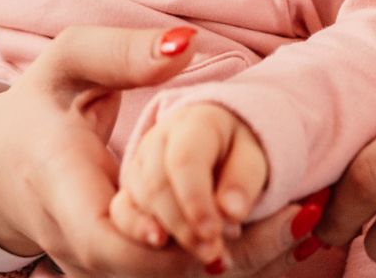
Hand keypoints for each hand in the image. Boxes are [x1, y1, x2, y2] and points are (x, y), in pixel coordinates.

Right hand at [0, 24, 318, 277]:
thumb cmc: (36, 112)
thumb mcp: (64, 65)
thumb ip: (119, 52)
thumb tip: (184, 45)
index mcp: (59, 191)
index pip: (100, 240)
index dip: (149, 246)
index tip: (200, 231)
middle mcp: (80, 244)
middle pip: (152, 272)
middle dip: (225, 252)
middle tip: (299, 217)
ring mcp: (102, 266)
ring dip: (237, 257)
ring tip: (303, 220)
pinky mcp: (124, 271)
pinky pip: (175, 273)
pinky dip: (227, 254)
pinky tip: (281, 229)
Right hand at [112, 104, 270, 266]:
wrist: (216, 139)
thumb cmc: (237, 151)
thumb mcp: (252, 159)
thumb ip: (244, 182)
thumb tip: (231, 212)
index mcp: (194, 123)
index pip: (185, 160)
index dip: (196, 200)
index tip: (213, 232)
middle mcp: (159, 139)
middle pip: (158, 184)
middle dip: (183, 224)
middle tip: (211, 252)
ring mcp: (140, 162)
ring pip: (140, 200)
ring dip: (169, 231)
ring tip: (202, 252)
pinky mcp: (130, 186)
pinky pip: (122, 210)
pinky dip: (139, 231)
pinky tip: (159, 243)